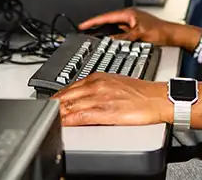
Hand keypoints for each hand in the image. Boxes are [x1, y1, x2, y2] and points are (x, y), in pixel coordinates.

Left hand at [52, 72, 170, 125]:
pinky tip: (62, 124)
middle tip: (42, 113)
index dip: (56, 96)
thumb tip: (83, 96)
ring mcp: (101, 98)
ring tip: (48, 120)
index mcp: (99, 77)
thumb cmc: (141, 93)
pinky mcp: (106, 112)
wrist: (158, 98)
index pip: (70, 87)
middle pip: (66, 96)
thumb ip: (97, 88)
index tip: (48, 103)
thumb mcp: (115, 83)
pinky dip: (69, 121)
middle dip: (52, 105)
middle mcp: (98, 86)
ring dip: (57, 114)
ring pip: (71, 106)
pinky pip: (81, 117)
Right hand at [78, 8, 173, 44]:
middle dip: (96, 24)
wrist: (171, 34)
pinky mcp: (134, 27)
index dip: (94, 21)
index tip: (84, 25)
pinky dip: (113, 34)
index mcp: (129, 13)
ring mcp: (132, 21)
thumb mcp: (139, 35)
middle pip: (108, 20)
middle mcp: (129, 15)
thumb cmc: (160, 31)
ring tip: (92, 34)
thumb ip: (124, 37)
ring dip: (104, 29)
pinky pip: (120, 30)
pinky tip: (109, 39)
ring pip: (114, 25)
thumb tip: (111, 40)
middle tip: (84, 29)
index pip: (107, 16)